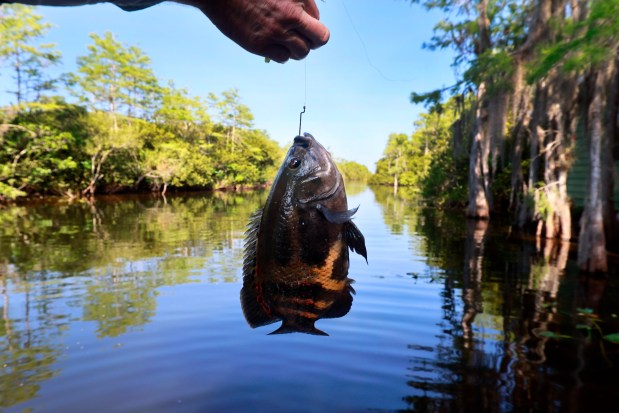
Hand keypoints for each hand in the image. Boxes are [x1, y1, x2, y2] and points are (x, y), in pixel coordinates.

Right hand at [182, 0, 329, 62]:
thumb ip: (299, 1)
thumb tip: (311, 17)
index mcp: (296, 0)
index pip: (319, 21)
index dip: (313, 23)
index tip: (302, 22)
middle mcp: (289, 18)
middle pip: (319, 40)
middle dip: (313, 40)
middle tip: (303, 37)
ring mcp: (275, 33)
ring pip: (302, 52)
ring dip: (298, 49)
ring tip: (287, 41)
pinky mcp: (259, 45)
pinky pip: (282, 58)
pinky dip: (282, 54)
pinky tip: (274, 45)